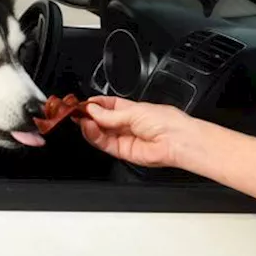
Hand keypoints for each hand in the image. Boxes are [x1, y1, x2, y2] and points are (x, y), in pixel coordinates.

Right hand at [78, 96, 192, 168]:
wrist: (177, 141)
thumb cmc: (167, 122)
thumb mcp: (134, 111)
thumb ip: (110, 113)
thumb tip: (93, 109)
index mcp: (132, 110)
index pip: (108, 106)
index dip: (95, 104)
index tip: (83, 103)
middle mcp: (127, 124)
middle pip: (102, 120)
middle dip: (89, 115)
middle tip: (77, 111)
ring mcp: (125, 138)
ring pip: (100, 133)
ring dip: (89, 126)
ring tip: (82, 119)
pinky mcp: (123, 152)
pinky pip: (104, 143)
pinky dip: (94, 136)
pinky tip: (89, 127)